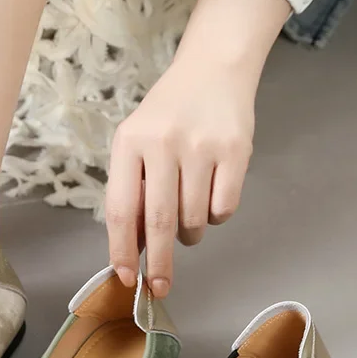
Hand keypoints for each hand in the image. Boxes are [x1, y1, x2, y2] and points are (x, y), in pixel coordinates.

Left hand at [105, 58, 254, 296]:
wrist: (212, 70)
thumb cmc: (166, 117)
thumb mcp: (136, 145)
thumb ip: (131, 192)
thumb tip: (135, 249)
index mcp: (129, 144)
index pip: (121, 209)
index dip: (122, 249)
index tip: (127, 278)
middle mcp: (163, 143)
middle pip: (160, 222)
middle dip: (159, 263)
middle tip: (159, 288)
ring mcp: (201, 146)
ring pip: (193, 219)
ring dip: (189, 233)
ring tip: (186, 214)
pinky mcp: (236, 150)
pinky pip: (223, 209)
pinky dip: (215, 215)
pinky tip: (210, 195)